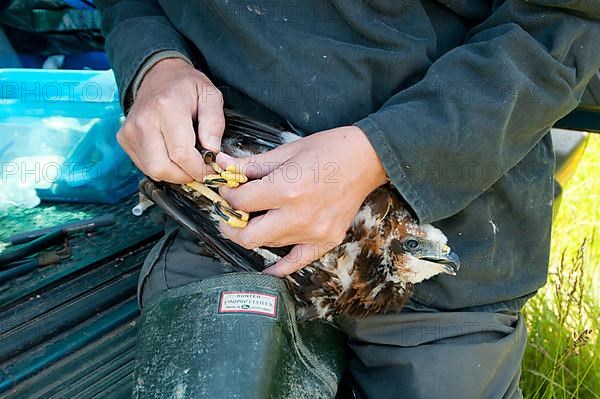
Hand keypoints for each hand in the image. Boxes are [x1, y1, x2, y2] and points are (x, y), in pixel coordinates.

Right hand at [117, 58, 224, 182]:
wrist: (158, 75)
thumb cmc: (186, 86)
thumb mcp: (210, 95)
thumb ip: (215, 123)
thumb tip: (212, 150)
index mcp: (167, 108)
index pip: (181, 154)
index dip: (198, 169)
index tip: (209, 169)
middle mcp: (144, 121)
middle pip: (162, 167)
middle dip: (185, 175)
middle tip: (198, 169)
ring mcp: (131, 131)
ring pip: (152, 170)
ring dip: (173, 174)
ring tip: (186, 161)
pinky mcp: (124, 139)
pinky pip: (144, 166)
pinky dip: (161, 167)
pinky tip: (171, 155)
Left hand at [218, 126, 387, 275]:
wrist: (366, 159)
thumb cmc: (327, 149)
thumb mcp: (285, 151)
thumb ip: (250, 165)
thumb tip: (220, 166)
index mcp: (285, 189)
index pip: (240, 202)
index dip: (227, 195)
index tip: (228, 189)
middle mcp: (298, 216)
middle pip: (247, 236)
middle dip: (231, 224)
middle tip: (230, 213)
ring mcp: (313, 233)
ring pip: (268, 244)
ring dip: (255, 232)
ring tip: (256, 217)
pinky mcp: (326, 241)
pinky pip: (296, 263)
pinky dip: (279, 267)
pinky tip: (267, 268)